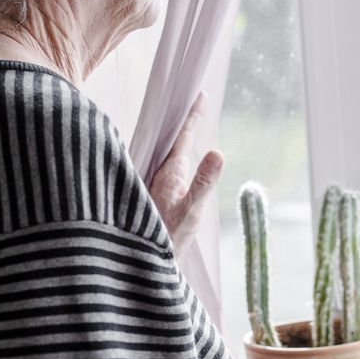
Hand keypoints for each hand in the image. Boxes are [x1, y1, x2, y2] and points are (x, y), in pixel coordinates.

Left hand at [149, 92, 223, 254]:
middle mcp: (160, 174)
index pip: (183, 136)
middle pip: (173, 140)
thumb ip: (203, 183)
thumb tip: (218, 151)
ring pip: (167, 153)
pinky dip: (174, 154)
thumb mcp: (189, 211)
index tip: (201, 94)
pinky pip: (165, 166)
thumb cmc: (166, 238)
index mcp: (169, 171)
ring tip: (186, 122)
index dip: (193, 115)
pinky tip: (176, 159)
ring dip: (177, 137)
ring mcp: (156, 184)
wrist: (141, 263)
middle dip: (184, 120)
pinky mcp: (155, 196)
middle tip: (194, 100)